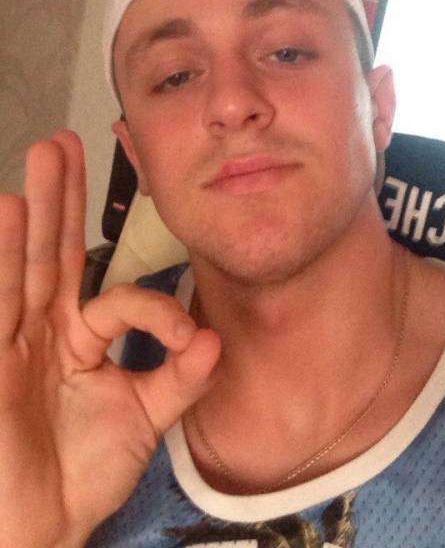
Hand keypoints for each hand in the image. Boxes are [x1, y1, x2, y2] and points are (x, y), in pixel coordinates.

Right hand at [0, 131, 219, 546]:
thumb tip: (216, 338)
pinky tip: (10, 211)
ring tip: (45, 152)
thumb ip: (181, 377)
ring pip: (27, 263)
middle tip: (66, 142)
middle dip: (64, 197)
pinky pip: (0, 301)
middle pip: (55, 252)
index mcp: (79, 340)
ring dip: (37, 207)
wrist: (42, 527)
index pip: (119, 300)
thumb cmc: (82, 475)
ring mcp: (13, 342)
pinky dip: (4, 257)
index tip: (192, 341)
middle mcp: (43, 330)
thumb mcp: (144, 418)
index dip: (156, 310)